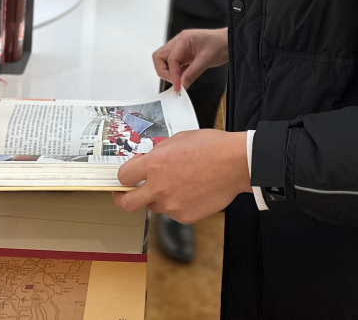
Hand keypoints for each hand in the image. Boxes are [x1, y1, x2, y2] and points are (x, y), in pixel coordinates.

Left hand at [113, 129, 249, 222]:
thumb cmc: (210, 147)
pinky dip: (178, 204)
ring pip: (154, 206)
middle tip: (125, 195)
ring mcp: (172, 205)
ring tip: (178, 184)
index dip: (124, 175)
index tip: (129, 175)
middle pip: (127, 203)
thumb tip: (147, 160)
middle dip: (122, 199)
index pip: (123, 177)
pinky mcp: (185, 216)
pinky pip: (173, 212)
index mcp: (154, 165)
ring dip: (158, 197)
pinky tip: (192, 191)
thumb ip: (158, 153)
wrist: (235, 163)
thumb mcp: (178, 140)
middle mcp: (159, 188)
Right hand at [153, 29, 227, 91]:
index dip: (172, 74)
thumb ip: (192, 73)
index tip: (177, 86)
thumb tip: (181, 84)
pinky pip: (174, 64)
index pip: (170, 58)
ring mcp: (181, 48)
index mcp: (183, 39)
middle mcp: (179, 42)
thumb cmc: (221, 44)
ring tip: (179, 81)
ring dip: (169, 72)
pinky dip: (176, 73)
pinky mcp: (185, 54)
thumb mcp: (206, 60)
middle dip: (163, 71)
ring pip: (165, 61)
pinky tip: (183, 78)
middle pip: (159, 57)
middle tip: (174, 82)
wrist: (229, 41)